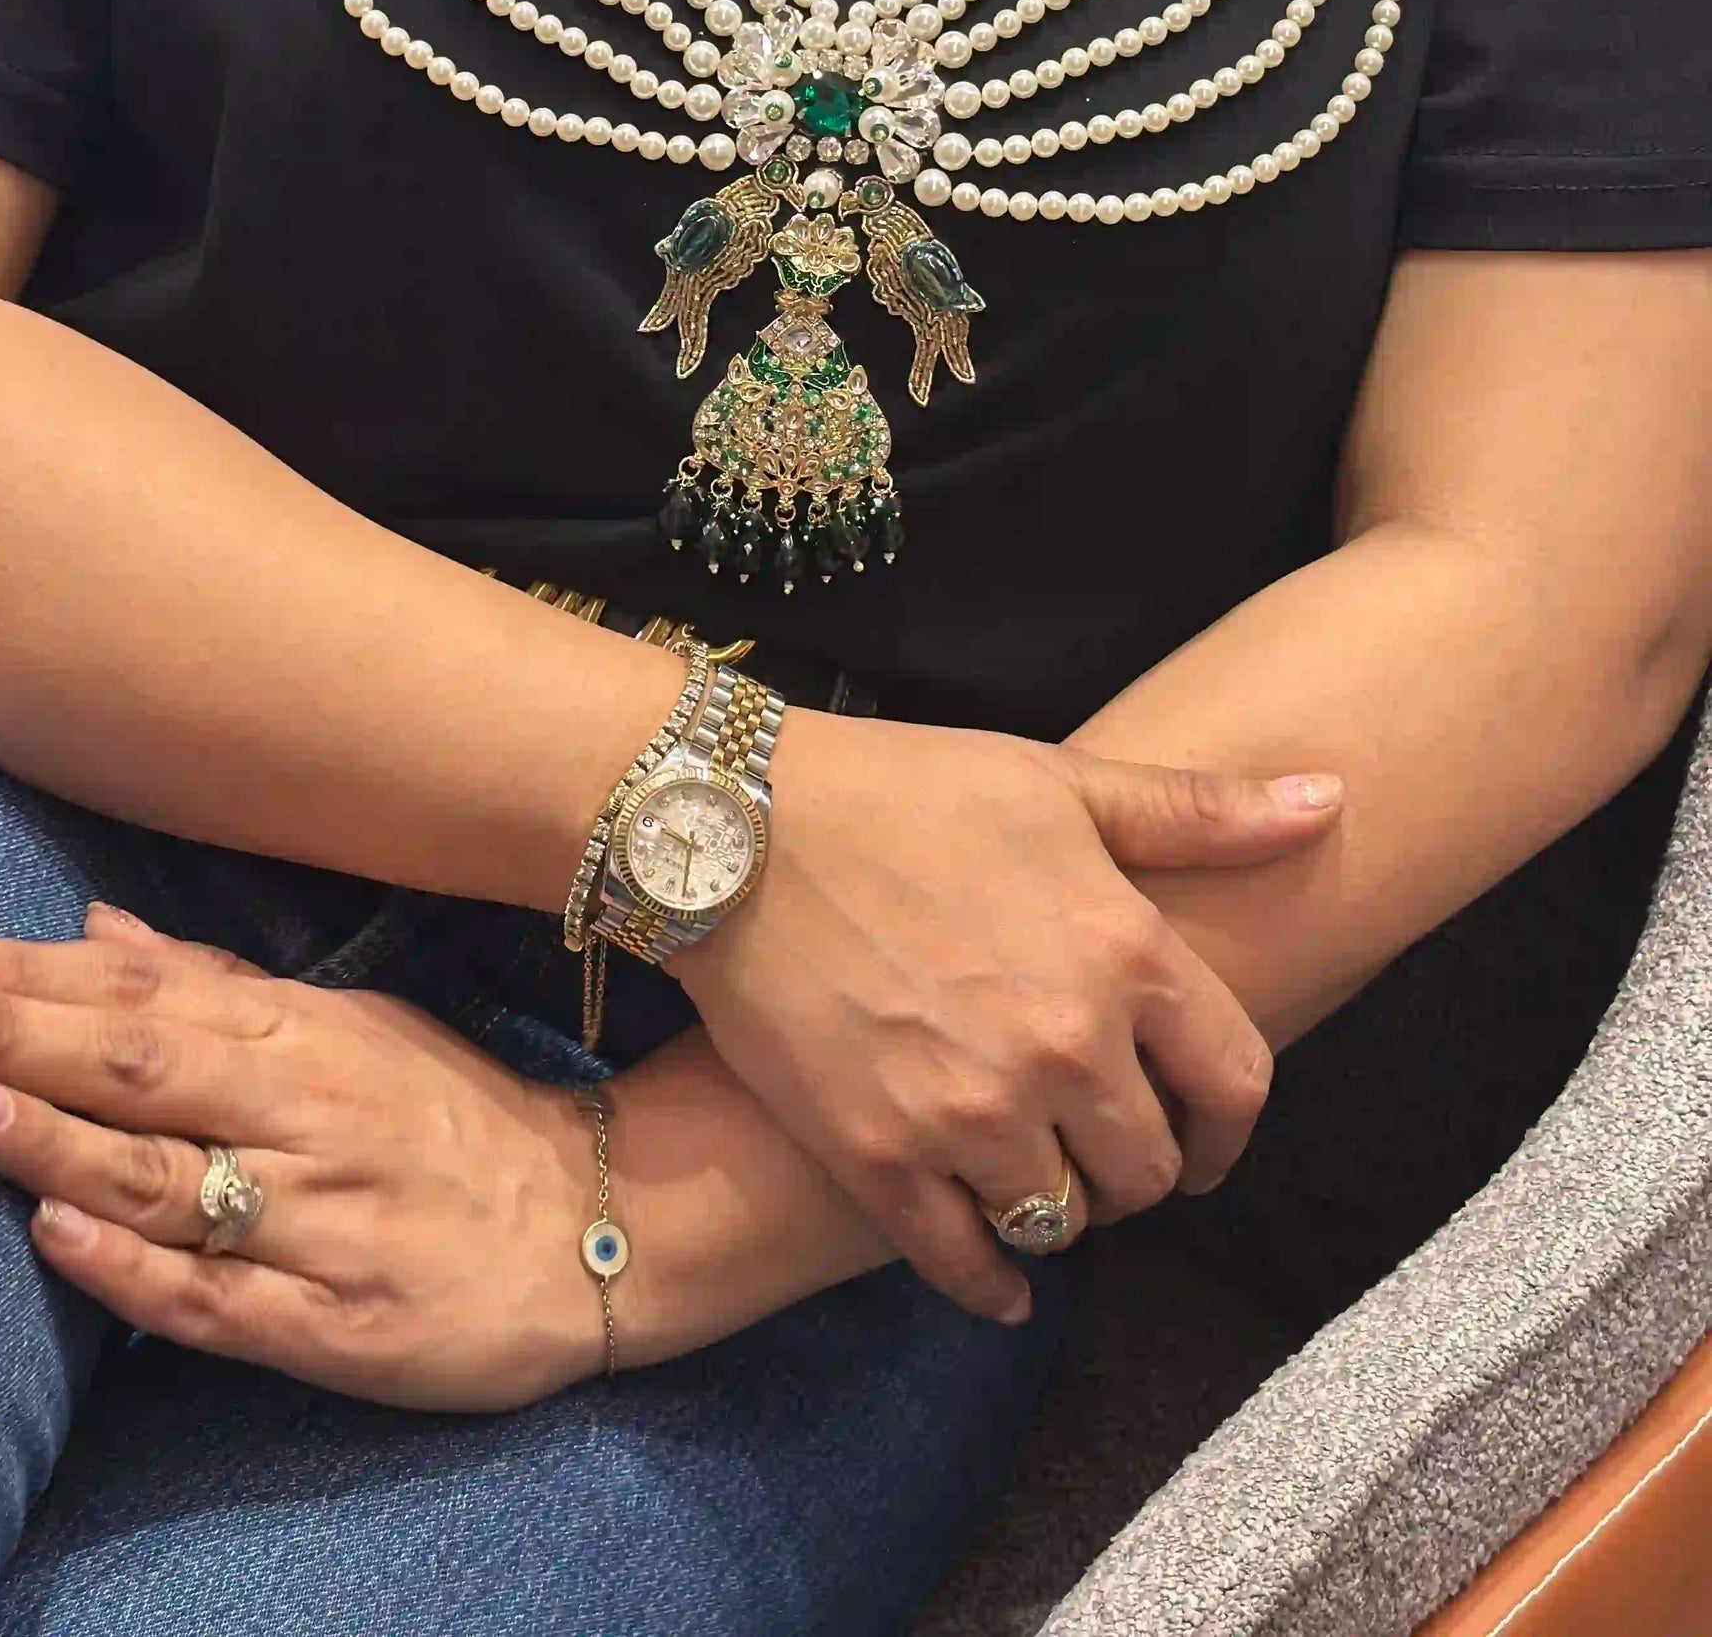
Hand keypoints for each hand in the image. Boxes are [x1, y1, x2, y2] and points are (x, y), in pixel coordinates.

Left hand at [0, 905, 600, 1410]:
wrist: (594, 1229)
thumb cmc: (450, 1118)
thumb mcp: (353, 1025)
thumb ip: (218, 984)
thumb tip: (93, 923)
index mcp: (308, 1033)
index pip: (147, 992)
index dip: (32, 975)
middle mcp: (310, 1114)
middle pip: (144, 1067)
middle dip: (17, 1033)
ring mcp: (322, 1218)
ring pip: (169, 1178)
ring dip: (56, 1139)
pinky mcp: (334, 1323)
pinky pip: (219, 1297)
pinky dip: (135, 1269)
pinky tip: (60, 1237)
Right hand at [673, 719, 1340, 1321]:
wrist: (730, 824)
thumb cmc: (902, 789)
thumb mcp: (1059, 780)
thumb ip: (1199, 811)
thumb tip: (1332, 796)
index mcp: (1125, 950)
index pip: (1235, 1084)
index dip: (1228, 1128)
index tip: (1204, 1140)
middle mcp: (1064, 1045)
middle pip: (1148, 1170)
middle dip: (1135, 1166)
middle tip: (1102, 1151)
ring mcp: (970, 1110)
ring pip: (1063, 1222)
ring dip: (1061, 1212)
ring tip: (1037, 1183)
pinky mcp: (879, 1155)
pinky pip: (964, 1264)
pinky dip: (991, 1283)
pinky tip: (996, 1275)